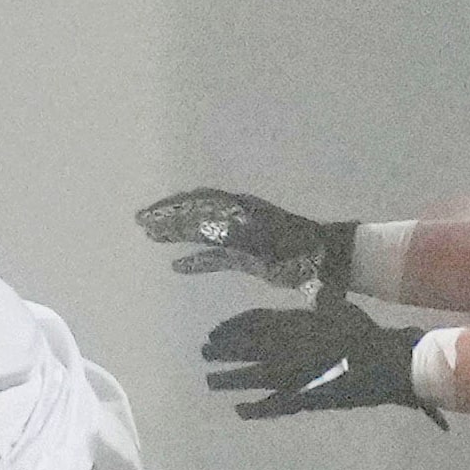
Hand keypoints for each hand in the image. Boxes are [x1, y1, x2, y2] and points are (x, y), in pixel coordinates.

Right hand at [139, 189, 350, 290]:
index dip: (171, 208)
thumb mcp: (260, 238)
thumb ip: (225, 229)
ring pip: (201, 233)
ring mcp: (241, 237)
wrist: (328, 259)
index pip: (197, 203)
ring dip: (177, 235)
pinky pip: (214, 257)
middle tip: (141, 221)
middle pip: (195, 213)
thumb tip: (193, 221)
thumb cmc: (296, 249)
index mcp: (239, 209)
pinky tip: (177, 267)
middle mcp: (236, 217)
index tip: (147, 215)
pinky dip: (195, 260)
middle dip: (168, 217)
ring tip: (152, 237)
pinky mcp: (247, 257)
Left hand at [202, 294, 443, 426]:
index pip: (253, 322)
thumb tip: (314, 290)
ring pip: (252, 376)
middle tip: (204, 352)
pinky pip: (274, 405)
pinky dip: (255, 409)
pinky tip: (239, 411)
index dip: (231, 326)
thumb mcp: (341, 308)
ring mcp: (294, 374)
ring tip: (210, 380)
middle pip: (245, 348)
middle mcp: (288, 347)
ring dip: (228, 378)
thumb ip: (320, 301)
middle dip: (221, 349)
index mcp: (296, 324)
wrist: (390, 363)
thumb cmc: (366, 334)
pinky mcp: (304, 397)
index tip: (215, 330)